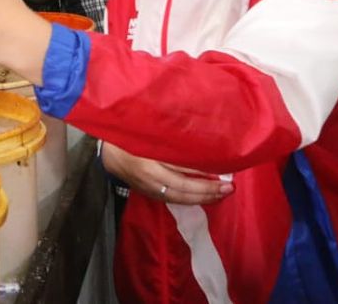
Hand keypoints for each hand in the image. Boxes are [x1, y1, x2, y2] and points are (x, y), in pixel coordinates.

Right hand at [101, 142, 233, 204]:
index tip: (224, 178)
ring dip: (202, 198)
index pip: (182, 176)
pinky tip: (202, 197)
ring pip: (179, 199)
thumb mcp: (151, 137)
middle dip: (208, 192)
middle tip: (228, 189)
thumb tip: (201, 149)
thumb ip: (172, 143)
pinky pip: (173, 200)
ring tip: (220, 195)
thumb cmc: (129, 139)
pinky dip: (190, 199)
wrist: (108, 154)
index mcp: (150, 164)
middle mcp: (150, 180)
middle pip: (184, 191)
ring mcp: (149, 189)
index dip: (204, 180)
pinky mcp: (148, 194)